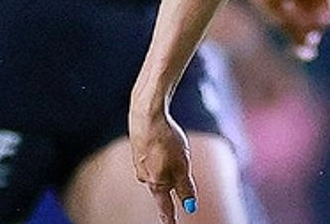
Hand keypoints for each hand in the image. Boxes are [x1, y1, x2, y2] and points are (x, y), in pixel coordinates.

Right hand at [129, 106, 197, 223]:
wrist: (147, 116)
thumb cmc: (165, 140)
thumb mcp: (182, 166)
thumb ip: (185, 187)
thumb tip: (190, 207)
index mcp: (156, 182)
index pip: (165, 206)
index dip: (169, 218)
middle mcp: (144, 176)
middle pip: (161, 187)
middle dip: (170, 188)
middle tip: (175, 189)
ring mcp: (140, 162)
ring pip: (158, 172)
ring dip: (167, 168)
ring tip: (173, 154)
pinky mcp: (139, 149)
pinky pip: (154, 158)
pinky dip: (161, 157)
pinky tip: (164, 145)